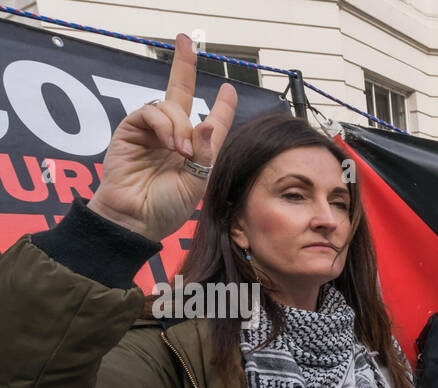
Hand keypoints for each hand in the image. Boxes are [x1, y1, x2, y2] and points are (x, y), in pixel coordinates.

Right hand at [86, 34, 237, 240]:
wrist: (137, 219)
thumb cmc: (167, 207)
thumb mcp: (197, 183)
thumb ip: (204, 153)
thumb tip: (207, 121)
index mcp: (195, 150)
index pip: (212, 121)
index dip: (222, 105)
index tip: (228, 88)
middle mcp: (174, 135)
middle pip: (180, 93)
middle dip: (184, 65)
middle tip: (187, 40)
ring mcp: (152, 131)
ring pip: (169, 106)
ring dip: (180, 124)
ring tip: (181, 150)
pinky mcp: (131, 130)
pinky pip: (150, 112)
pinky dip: (164, 124)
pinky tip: (171, 144)